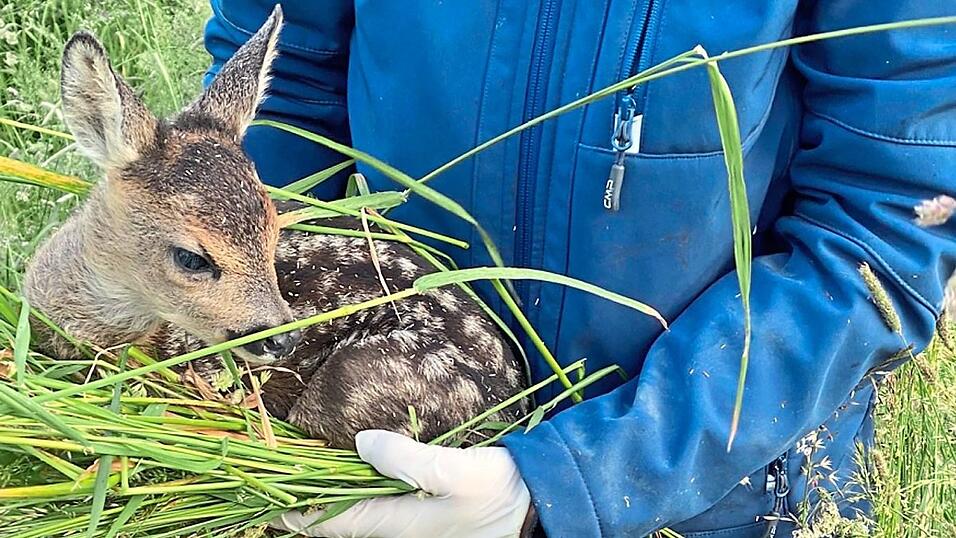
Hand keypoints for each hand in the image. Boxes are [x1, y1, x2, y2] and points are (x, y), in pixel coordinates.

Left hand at [272, 430, 532, 537]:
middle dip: (311, 505)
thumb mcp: (456, 472)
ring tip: (307, 479)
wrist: (538, 501)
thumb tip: (360, 445)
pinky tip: (354, 476)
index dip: (299, 512)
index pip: (336, 522)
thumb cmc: (498, 488)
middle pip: (344, 521)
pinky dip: (359, 493)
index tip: (268, 502)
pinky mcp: (427, 515)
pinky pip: (380, 507)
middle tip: (279, 484)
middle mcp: (402, 529)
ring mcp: (414, 523)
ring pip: (362, 515)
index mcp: (402, 524)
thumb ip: (407, 460)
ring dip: (333, 498)